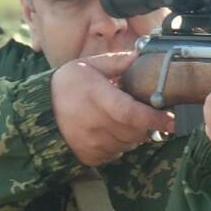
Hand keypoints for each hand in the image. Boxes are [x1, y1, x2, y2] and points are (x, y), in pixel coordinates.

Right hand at [52, 52, 174, 166]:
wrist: (39, 109)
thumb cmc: (68, 84)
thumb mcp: (90, 65)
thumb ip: (118, 62)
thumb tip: (142, 55)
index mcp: (96, 97)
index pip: (130, 112)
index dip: (153, 118)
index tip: (172, 120)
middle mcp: (93, 122)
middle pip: (134, 131)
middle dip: (148, 125)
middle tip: (151, 116)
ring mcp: (90, 142)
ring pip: (127, 144)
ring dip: (134, 135)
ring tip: (126, 121)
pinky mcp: (88, 155)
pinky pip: (115, 154)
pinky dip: (120, 144)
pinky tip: (112, 131)